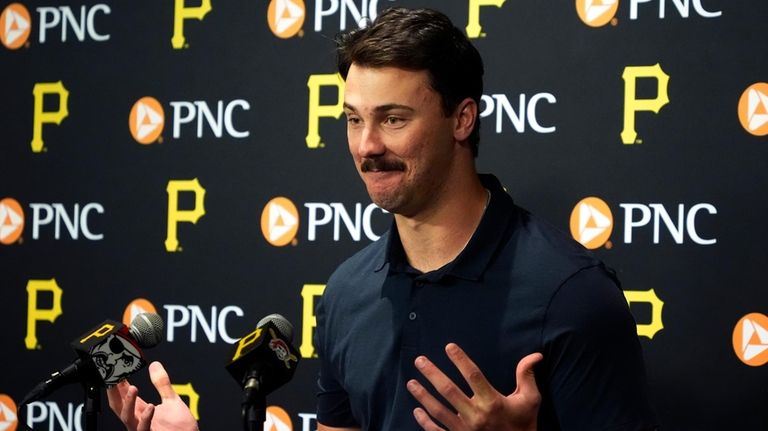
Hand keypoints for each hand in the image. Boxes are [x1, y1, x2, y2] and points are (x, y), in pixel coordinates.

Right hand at [107, 361, 198, 430]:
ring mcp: (142, 429)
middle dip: (114, 392)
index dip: (118, 383)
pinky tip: (150, 407)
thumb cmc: (180, 426)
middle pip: (119, 406)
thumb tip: (155, 365)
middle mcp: (138, 420)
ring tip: (132, 388)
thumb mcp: (171, 400)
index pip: (124, 395)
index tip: (116, 369)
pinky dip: (146, 417)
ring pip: (128, 417)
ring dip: (128, 402)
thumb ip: (162, 383)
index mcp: (141, 411)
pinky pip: (144, 428)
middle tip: (113, 378)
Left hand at [407, 343, 542, 430]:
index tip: (449, 347)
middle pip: (449, 391)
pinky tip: (416, 410)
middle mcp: (476, 415)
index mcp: (493, 402)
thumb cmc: (524, 424)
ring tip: (411, 382)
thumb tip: (535, 355)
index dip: (461, 360)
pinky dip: (425, 422)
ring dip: (423, 396)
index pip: (474, 376)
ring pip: (439, 411)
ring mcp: (465, 430)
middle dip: (432, 374)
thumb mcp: (530, 401)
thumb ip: (527, 377)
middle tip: (419, 360)